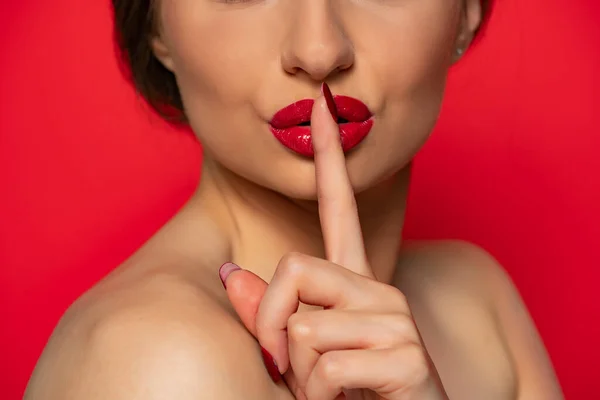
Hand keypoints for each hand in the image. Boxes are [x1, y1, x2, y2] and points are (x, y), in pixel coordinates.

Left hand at [221, 83, 447, 399]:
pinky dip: (323, 398)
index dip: (329, 157)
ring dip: (303, 376)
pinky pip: (328, 369)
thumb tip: (232, 274)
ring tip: (332, 393)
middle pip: (295, 268)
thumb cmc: (351, 396)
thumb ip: (270, 315)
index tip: (320, 107)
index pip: (340, 208)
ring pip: (306, 328)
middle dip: (274, 327)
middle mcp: (379, 291)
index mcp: (356, 285)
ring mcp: (396, 320)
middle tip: (288, 367)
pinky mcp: (408, 357)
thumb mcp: (302, 356)